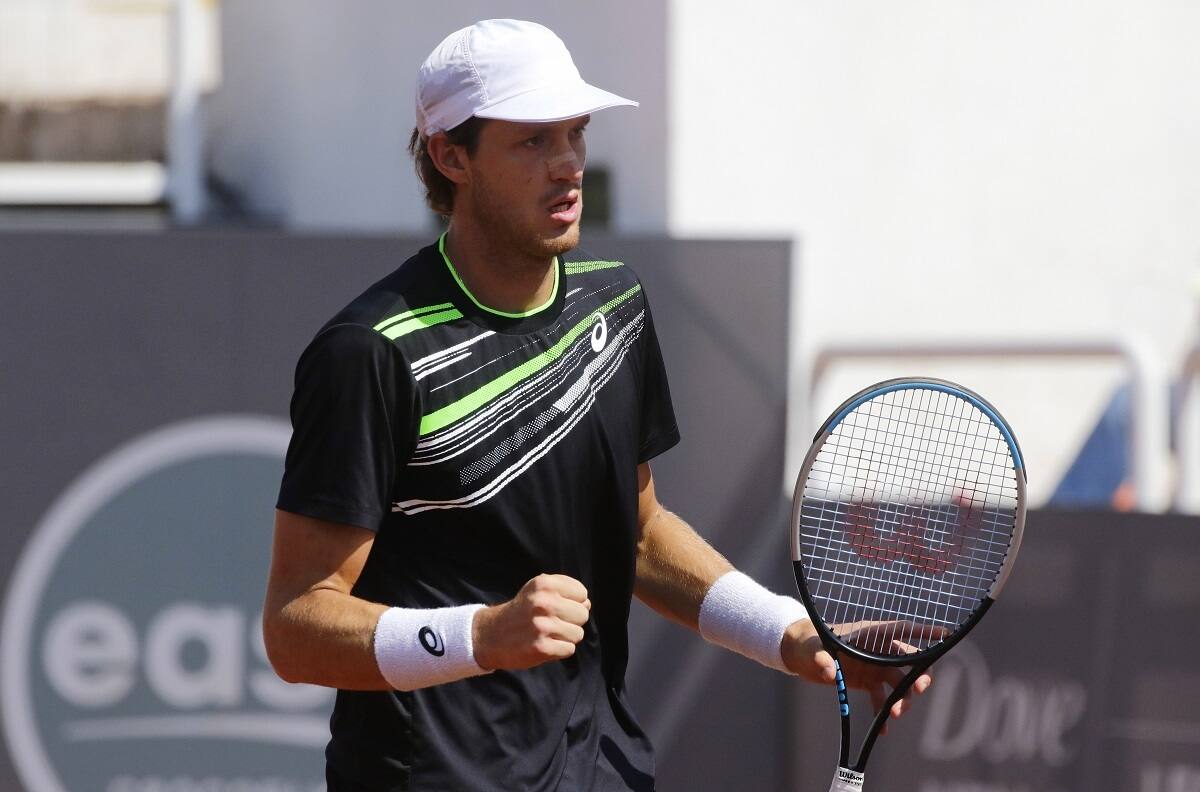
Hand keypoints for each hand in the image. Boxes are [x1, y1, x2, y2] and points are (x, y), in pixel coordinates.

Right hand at [472, 574, 591, 670]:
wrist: (492, 635)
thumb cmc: (522, 611)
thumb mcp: (538, 591)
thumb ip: (565, 592)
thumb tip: (587, 604)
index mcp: (544, 584)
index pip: (582, 593)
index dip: (574, 602)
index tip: (558, 606)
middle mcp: (543, 603)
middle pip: (583, 614)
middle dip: (572, 621)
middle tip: (553, 622)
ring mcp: (542, 626)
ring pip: (578, 634)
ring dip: (566, 637)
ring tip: (548, 634)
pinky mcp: (542, 647)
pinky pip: (569, 649)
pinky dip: (560, 650)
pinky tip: (545, 645)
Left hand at [781, 619, 939, 731]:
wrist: (800, 654)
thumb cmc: (808, 642)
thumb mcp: (812, 649)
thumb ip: (821, 658)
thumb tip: (830, 672)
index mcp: (870, 634)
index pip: (902, 629)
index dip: (924, 632)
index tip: (946, 635)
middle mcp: (877, 650)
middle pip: (909, 660)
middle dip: (918, 676)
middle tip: (918, 690)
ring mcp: (874, 667)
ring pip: (899, 684)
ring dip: (902, 700)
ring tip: (893, 716)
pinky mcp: (867, 682)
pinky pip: (882, 699)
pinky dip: (883, 713)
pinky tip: (883, 729)